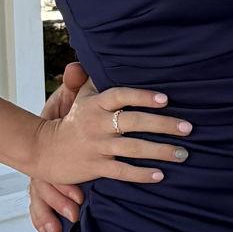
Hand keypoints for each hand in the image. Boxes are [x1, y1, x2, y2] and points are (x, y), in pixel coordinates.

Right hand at [27, 70, 190, 225]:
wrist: (44, 149)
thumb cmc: (73, 119)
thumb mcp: (79, 96)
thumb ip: (93, 78)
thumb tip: (99, 57)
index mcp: (95, 104)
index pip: (120, 96)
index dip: (142, 96)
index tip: (165, 100)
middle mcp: (97, 124)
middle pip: (133, 122)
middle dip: (163, 125)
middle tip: (188, 128)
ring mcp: (97, 146)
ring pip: (133, 148)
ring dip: (160, 151)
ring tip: (182, 153)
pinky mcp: (95, 167)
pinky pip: (122, 171)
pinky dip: (141, 174)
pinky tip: (160, 174)